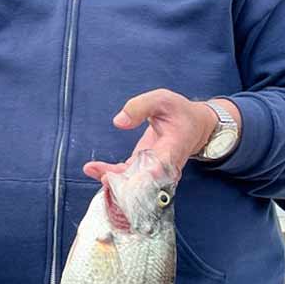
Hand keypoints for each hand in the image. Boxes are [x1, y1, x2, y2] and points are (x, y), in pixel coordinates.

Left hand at [83, 89, 235, 182]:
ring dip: (112, 181)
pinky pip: (125, 176)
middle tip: (103, 176)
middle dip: (124, 184)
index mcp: (173, 148)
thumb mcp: (162, 100)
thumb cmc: (179, 112)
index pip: (161, 167)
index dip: (145, 177)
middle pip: (144, 182)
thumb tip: (119, 122)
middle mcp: (164, 165)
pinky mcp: (142, 167)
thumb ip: (140, 107)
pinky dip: (109, 174)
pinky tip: (92, 168)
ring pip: (132, 182)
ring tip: (91, 169)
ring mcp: (152, 169)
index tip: (129, 180)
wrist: (193, 126)